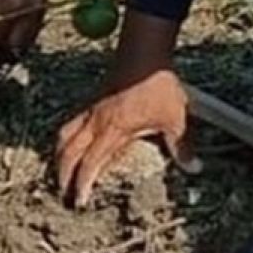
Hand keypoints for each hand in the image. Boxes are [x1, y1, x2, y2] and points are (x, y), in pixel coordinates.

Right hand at [57, 68, 198, 206]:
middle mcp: (96, 121)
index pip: (90, 163)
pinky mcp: (93, 101)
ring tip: (60, 170)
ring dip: (59, 155)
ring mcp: (91, 109)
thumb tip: (193, 167)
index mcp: (113, 129)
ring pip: (64, 135)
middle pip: (68, 152)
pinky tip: (72, 144)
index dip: (82, 184)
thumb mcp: (175, 117)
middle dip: (62, 174)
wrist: (145, 52)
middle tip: (63, 193)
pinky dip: (66, 137)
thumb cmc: (157, 83)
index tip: (80, 201)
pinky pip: (71, 123)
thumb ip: (181, 145)